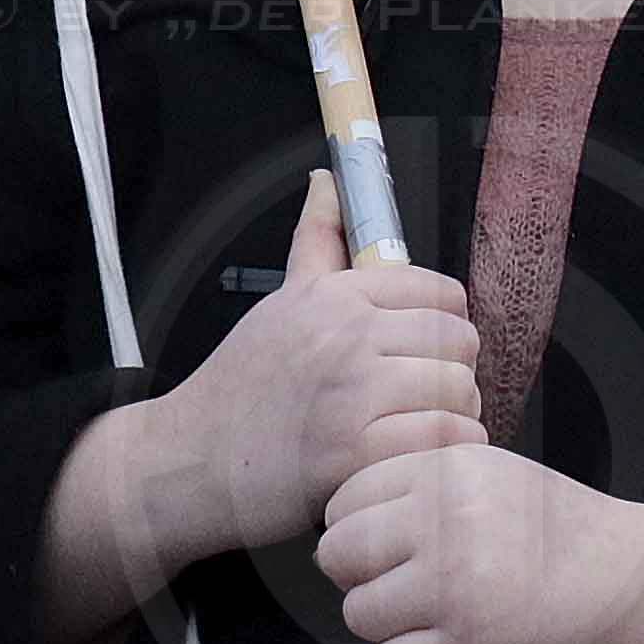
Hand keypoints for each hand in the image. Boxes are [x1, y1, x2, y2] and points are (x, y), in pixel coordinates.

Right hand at [141, 179, 479, 559]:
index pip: (442, 293)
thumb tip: (329, 181)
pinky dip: (441, 454)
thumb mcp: (280, 303)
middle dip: (452, 372)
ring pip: (456, 391)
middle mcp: (347, 336)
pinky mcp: (354, 453)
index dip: (445, 326)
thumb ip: (318, 242)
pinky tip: (414, 457)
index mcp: (336, 297)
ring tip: (418, 429)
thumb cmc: (237, 389)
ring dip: (451, 417)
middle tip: (423, 397)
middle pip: (459, 342)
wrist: (185, 463)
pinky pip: (441, 440)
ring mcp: (352, 395)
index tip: (426, 352)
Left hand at [316, 445, 643, 643]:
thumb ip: (423, 490)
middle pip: (338, 553)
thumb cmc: (563, 534)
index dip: (357, 530)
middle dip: (360, 578)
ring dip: (385, 626)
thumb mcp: (496, 479)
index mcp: (451, 468)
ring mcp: (457, 577)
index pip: (346, 498)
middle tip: (403, 588)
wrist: (636, 582)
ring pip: (357, 612)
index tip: (393, 548)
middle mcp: (448, 515)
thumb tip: (338, 531)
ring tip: (430, 619)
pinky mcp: (471, 637)